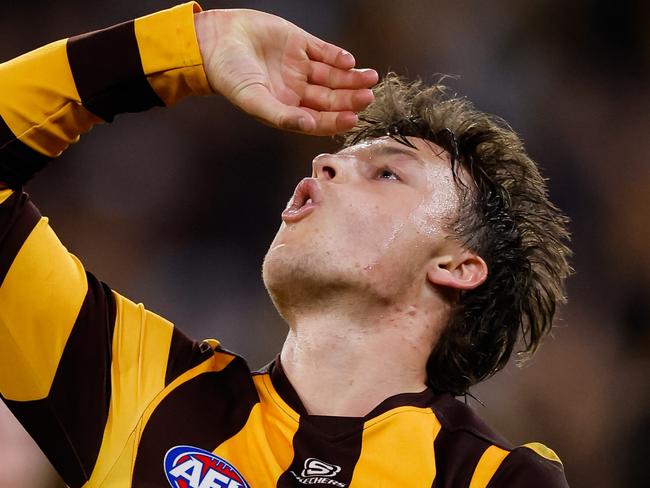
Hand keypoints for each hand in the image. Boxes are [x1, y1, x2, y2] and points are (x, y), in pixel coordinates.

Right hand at [194, 9, 377, 135]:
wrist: (214, 41)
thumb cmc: (229, 76)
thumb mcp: (254, 100)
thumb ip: (282, 116)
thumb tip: (308, 127)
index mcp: (287, 109)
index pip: (319, 120)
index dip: (337, 120)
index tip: (353, 118)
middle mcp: (297, 90)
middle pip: (331, 98)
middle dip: (350, 98)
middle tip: (368, 96)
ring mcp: (300, 67)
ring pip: (333, 76)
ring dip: (351, 78)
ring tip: (369, 77)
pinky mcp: (300, 43)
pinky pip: (325, 52)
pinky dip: (337, 57)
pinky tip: (348, 61)